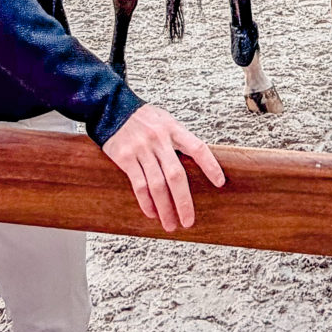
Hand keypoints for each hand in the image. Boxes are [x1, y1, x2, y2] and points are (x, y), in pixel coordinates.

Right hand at [101, 105, 225, 230]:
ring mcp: (141, 149)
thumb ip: (178, 138)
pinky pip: (138, 185)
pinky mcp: (125, 157)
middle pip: (176, 176)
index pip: (197, 148)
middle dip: (184, 202)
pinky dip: (146, 202)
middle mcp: (159, 139)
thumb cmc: (142, 117)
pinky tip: (152, 213)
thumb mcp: (165, 120)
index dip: (210, 166)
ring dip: (165, 209)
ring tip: (170, 224)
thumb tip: (198, 161)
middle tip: (188, 221)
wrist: (110, 107)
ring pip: (157, 185)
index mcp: (173, 128)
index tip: (220, 183)